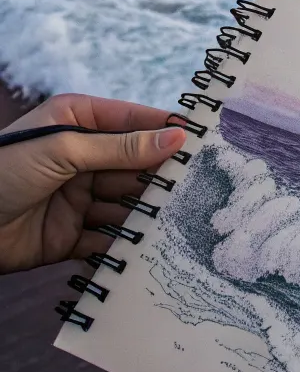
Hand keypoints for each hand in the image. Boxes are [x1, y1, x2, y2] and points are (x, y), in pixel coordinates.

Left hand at [0, 94, 186, 273]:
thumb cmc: (4, 171)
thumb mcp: (64, 149)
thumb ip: (121, 147)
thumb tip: (175, 138)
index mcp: (78, 121)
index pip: (134, 123)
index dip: (167, 132)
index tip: (207, 141)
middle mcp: (81, 157)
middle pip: (134, 167)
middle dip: (162, 179)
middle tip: (203, 189)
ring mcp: (76, 197)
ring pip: (124, 205)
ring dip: (148, 214)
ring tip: (183, 224)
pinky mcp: (69, 236)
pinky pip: (106, 239)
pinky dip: (125, 245)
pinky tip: (151, 250)